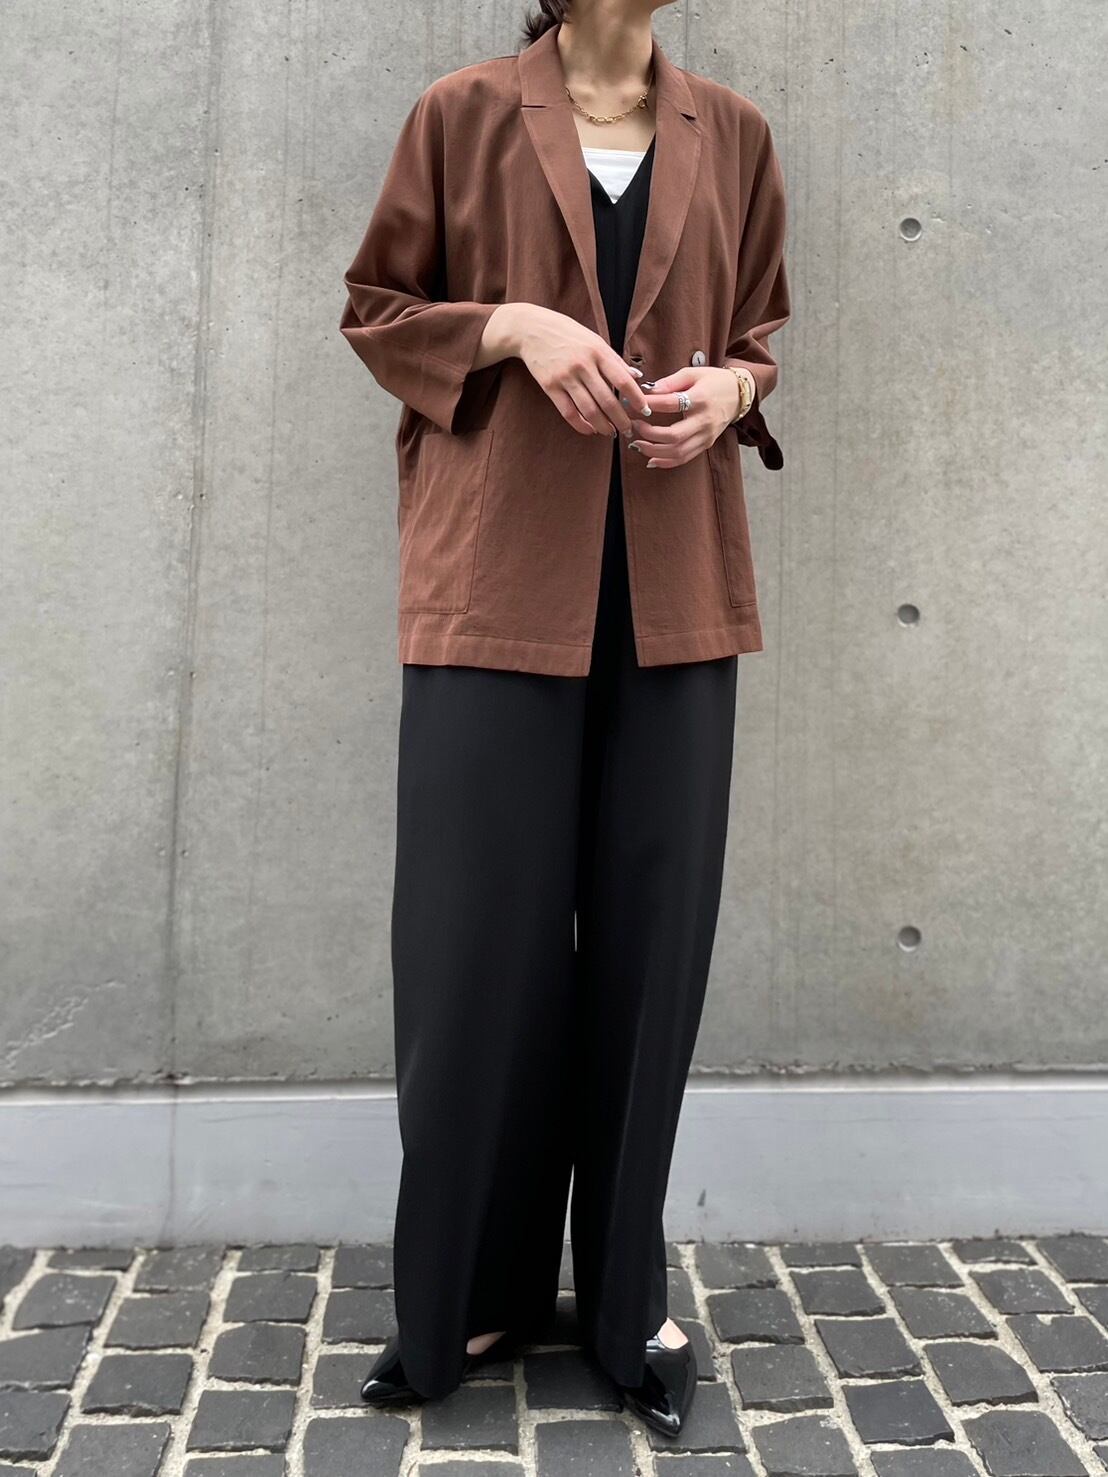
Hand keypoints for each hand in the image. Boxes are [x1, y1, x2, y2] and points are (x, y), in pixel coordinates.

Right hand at [493, 303, 652, 435]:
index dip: (636, 399)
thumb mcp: (594, 339)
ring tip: (610, 433)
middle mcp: (583, 365)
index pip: (623, 380)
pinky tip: (590, 430)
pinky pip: (568, 412)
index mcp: (598, 351)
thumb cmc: (566, 333)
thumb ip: (614, 359)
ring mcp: (565, 377)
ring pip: (589, 410)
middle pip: (607, 400)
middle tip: (628, 430)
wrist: (531, 329)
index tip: (644, 411)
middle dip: (621, 419)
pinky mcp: (550, 386)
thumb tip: (636, 377)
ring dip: (602, 426)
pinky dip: (581, 425)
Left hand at [625, 366, 747, 468]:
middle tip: (634, 426)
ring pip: (678, 452)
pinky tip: (650, 459)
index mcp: (701, 399)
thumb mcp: (693, 373)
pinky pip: (684, 458)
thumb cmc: (713, 381)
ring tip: (637, 444)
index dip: (650, 404)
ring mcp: (706, 436)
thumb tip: (648, 390)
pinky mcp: (706, 444)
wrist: (738, 394)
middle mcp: (704, 421)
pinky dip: (666, 462)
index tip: (633, 402)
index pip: (671, 404)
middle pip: (674, 436)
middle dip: (650, 434)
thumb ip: (670, 382)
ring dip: (654, 451)